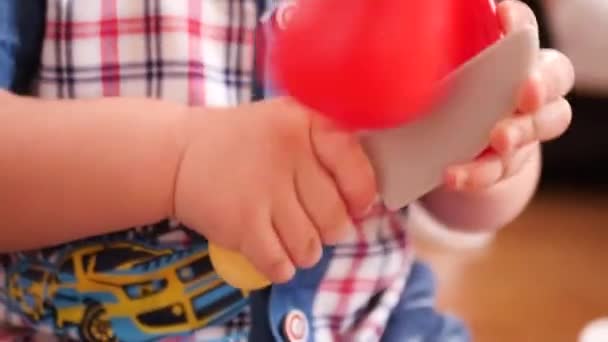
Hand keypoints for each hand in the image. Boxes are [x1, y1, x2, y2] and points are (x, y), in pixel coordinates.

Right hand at [173, 97, 375, 282]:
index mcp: (304, 123)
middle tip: (309, 220)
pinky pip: (281, 265)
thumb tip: (367, 198)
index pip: (356, 168)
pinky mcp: (242, 224)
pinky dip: (280, 267)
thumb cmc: (241, 143)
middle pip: (336, 220)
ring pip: (311, 249)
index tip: (356, 205)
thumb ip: (326, 148)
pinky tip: (270, 250)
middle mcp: (288, 153)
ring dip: (303, 251)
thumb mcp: (285, 124)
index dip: (361, 194)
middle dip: (328, 230)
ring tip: (286, 234)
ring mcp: (264, 190)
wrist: (177, 154)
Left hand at [443, 0, 573, 191]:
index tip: (502, 16)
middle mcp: (528, 89)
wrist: (447, 150)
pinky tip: (453, 175)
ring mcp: (524, 128)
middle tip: (524, 93)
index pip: (525, 32)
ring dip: (519, 133)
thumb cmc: (444, 100)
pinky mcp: (507, 163)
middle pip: (553, 80)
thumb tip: (397, 56)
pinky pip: (500, 170)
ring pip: (541, 127)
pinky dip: (478, 174)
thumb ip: (436, 66)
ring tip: (499, 139)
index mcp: (512, 58)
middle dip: (540, 86)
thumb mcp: (439, 79)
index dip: (519, 23)